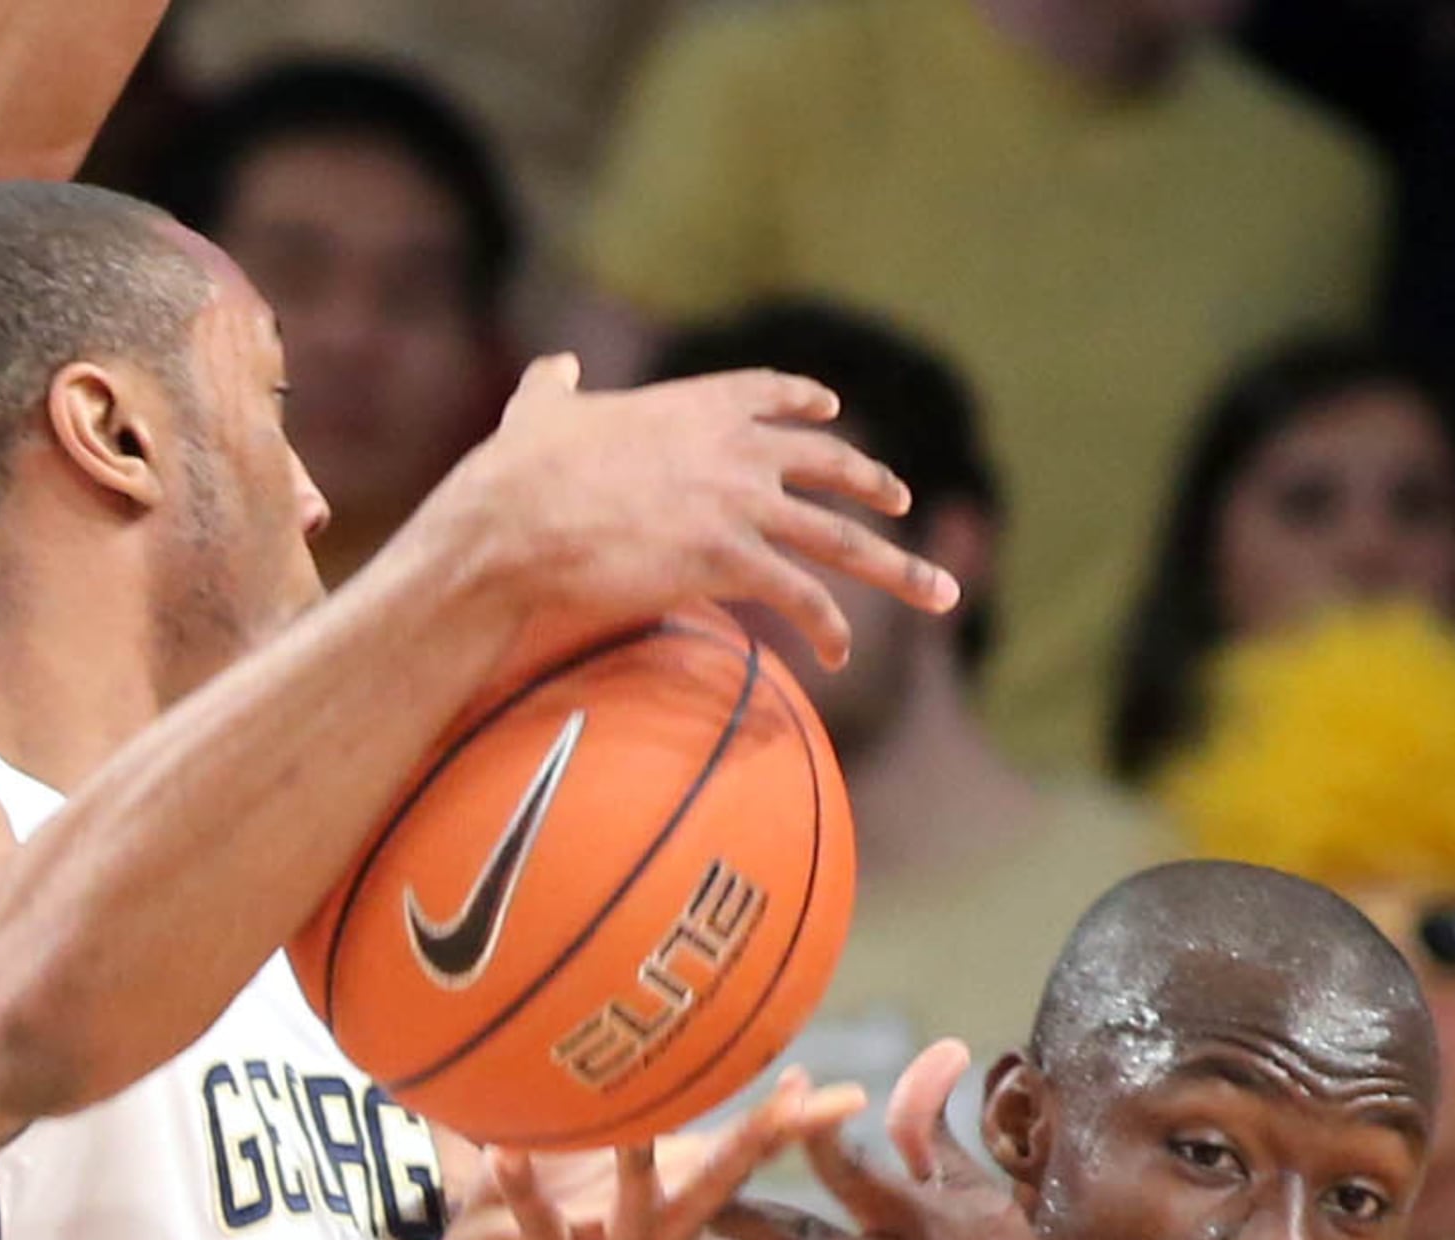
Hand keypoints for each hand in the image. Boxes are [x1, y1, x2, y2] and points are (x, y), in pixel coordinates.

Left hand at [418, 1073, 863, 1239]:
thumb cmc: (578, 1201)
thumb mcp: (652, 1164)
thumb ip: (707, 1129)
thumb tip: (810, 1088)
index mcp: (683, 1203)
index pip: (746, 1157)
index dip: (786, 1124)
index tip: (831, 1088)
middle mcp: (656, 1231)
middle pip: (714, 1187)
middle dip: (751, 1146)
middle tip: (792, 1101)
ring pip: (629, 1213)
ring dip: (635, 1170)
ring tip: (638, 1124)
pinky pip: (533, 1222)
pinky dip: (521, 1187)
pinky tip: (504, 1149)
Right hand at [429, 356, 958, 674]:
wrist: (517, 521)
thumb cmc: (519, 472)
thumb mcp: (541, 411)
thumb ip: (556, 387)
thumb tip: (554, 369)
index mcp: (698, 404)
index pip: (772, 395)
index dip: (808, 405)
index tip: (835, 412)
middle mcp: (737, 449)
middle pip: (831, 466)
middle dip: (874, 484)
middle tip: (903, 501)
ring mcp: (742, 506)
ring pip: (842, 538)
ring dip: (895, 568)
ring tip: (937, 593)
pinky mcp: (732, 562)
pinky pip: (801, 599)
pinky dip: (828, 628)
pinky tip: (840, 654)